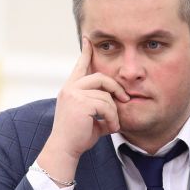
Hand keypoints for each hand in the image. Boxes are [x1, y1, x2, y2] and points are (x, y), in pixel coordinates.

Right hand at [36, 38, 129, 185]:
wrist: (64, 150)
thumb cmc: (77, 137)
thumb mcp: (89, 117)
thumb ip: (98, 105)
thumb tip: (116, 102)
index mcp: (70, 89)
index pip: (80, 66)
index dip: (86, 53)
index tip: (88, 39)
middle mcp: (70, 89)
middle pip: (100, 77)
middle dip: (116, 88)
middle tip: (125, 100)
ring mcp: (74, 95)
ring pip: (106, 95)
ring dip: (114, 112)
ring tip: (112, 125)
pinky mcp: (81, 103)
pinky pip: (106, 106)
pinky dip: (112, 118)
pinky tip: (109, 128)